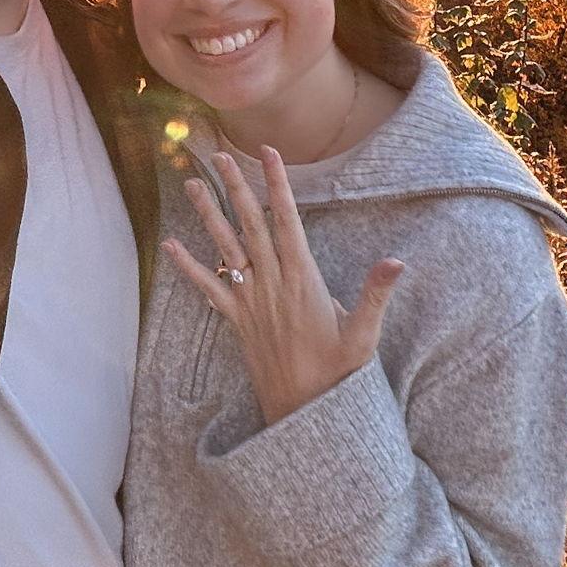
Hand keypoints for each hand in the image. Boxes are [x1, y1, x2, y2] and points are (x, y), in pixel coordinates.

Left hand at [162, 146, 403, 425]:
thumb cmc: (337, 373)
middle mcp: (271, 283)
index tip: (269, 153)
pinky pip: (208, 288)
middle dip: (236, 186)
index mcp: (302, 279)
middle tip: (220, 154)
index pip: (287, 220)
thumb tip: (396, 261)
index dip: (277, 184)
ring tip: (193, 184)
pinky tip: (170, 247)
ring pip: (226, 248)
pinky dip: (188, 267)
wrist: (302, 413)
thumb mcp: (363, 335)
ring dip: (209, 215)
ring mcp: (250, 300)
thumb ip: (375, 295)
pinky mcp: (237, 320)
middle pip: (250, 224)